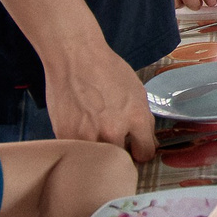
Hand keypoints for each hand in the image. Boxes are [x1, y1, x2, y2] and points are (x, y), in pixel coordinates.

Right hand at [42, 39, 156, 161]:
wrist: (75, 57)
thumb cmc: (106, 69)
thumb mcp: (137, 91)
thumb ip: (145, 121)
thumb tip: (150, 144)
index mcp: (136, 119)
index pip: (145, 153)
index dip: (140, 151)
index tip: (134, 149)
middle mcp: (114, 131)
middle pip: (121, 159)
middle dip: (119, 151)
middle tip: (112, 138)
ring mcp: (88, 136)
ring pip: (98, 158)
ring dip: (98, 149)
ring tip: (94, 129)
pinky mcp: (66, 136)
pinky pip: (77, 151)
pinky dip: (79, 143)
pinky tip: (80, 126)